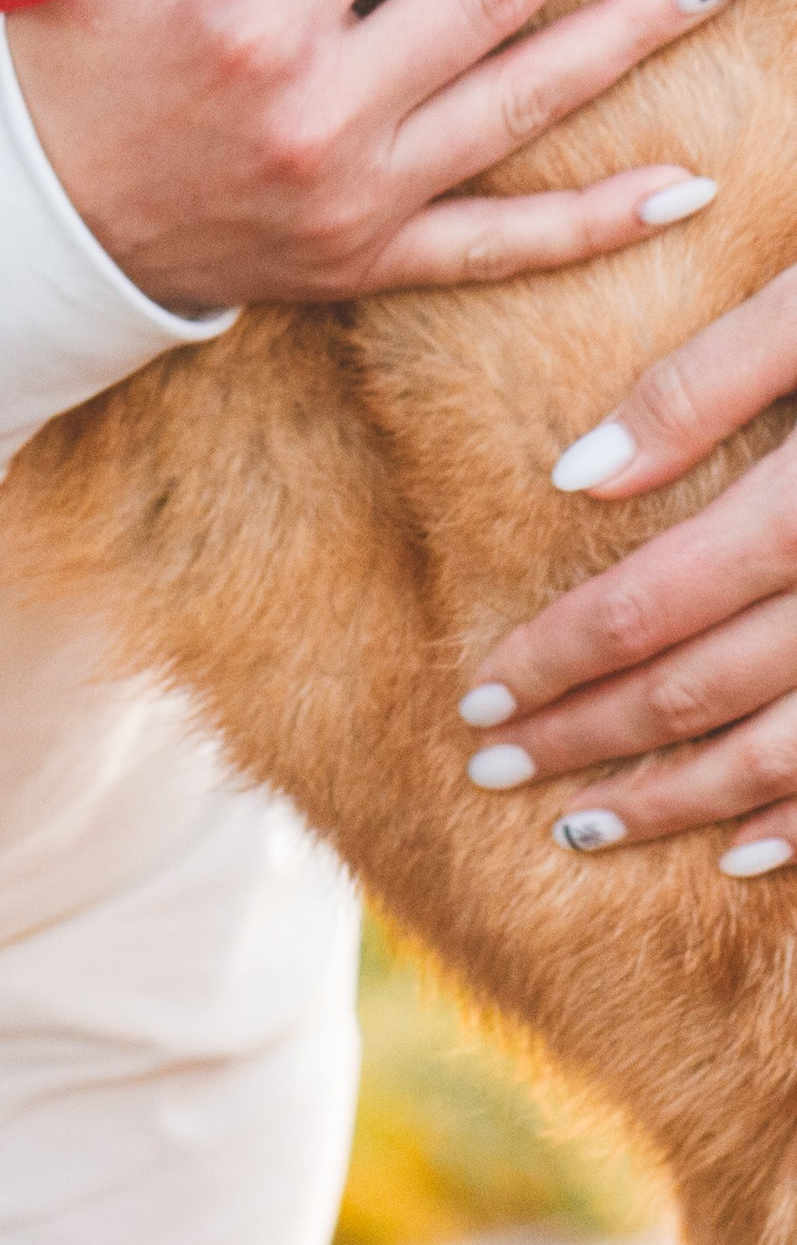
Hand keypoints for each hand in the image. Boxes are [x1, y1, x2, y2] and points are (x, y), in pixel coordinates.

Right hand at [8, 0, 731, 317]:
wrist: (26, 224)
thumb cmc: (62, 55)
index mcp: (252, 17)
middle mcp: (319, 111)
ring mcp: (354, 198)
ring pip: (522, 105)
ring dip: (629, 37)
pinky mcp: (367, 263)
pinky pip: (502, 247)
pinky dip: (598, 223)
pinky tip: (685, 184)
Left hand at [453, 261, 796, 875]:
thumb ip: (695, 390)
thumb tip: (575, 478)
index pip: (646, 606)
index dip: (555, 659)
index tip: (477, 695)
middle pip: (698, 690)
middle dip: (588, 741)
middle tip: (493, 770)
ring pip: (780, 753)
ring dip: (677, 802)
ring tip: (585, 829)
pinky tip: (742, 854)